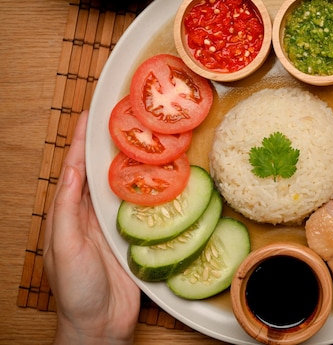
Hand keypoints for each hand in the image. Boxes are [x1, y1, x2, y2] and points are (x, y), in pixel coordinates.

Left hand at [43, 111, 139, 344]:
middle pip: (101, 170)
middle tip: (125, 117)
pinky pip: (144, 205)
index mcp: (69, 212)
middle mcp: (91, 213)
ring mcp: (114, 223)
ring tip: (146, 137)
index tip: (90, 114)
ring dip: (133, 161)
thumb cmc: (76, 290)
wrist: (101, 324)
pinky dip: (151, 187)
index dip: (82, 140)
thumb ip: (66, 210)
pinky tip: (163, 176)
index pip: (75, 167)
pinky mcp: (135, 235)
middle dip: (109, 143)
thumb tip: (73, 171)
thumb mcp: (63, 248)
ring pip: (124, 184)